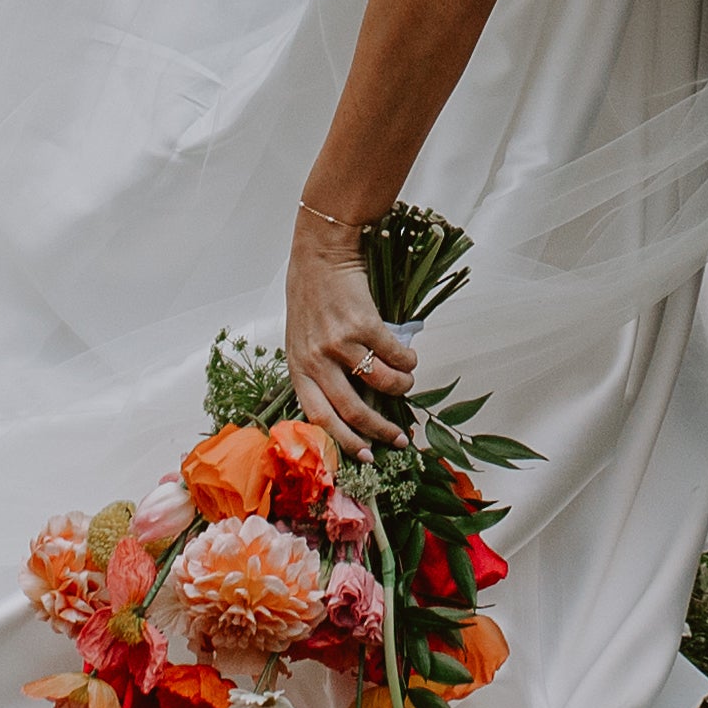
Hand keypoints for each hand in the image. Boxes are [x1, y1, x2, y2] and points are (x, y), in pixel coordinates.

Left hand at [286, 208, 414, 458]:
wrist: (321, 251)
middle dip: (379, 430)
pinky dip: (408, 362)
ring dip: (400, 389)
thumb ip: (321, 367)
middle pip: (351, 410)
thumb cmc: (311, 294)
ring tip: (407, 384)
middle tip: (399, 438)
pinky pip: (394, 355)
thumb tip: (359, 401)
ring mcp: (338, 342)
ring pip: (379, 383)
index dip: (343, 442)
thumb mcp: (303, 336)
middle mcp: (315, 359)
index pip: (317, 417)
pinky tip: (410, 360)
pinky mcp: (363, 324)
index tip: (365, 456)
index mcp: (297, 366)